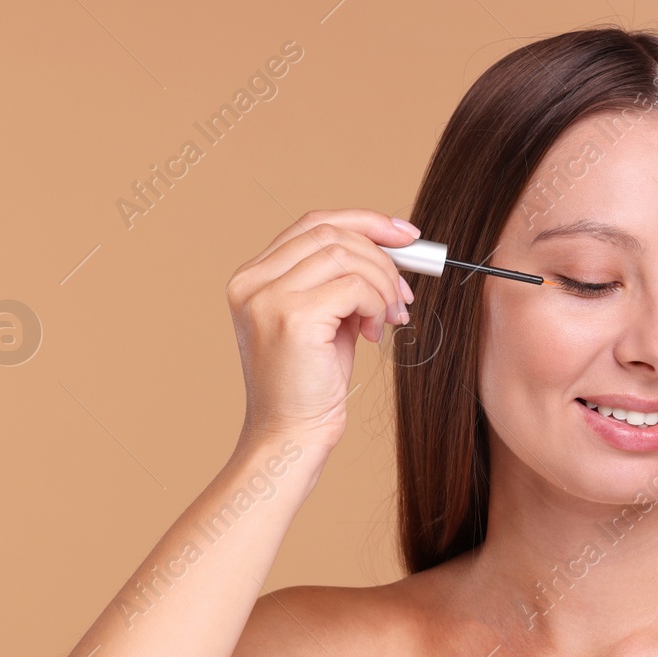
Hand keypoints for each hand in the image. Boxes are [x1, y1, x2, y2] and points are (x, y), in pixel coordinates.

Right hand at [226, 209, 419, 451]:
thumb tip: (393, 248)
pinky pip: (353, 286)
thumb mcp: (326, 320)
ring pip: (345, 255)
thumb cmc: (310, 385)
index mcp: (253, 276)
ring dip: (382, 284)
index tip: (405, 235)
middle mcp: (252, 281)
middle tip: (403, 293)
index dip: (365, 222)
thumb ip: (343, 281)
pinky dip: (375, 304)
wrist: (291, 435)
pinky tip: (374, 334)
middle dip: (381, 257)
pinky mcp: (291, 317)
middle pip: (331, 233)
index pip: (313, 224)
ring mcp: (267, 297)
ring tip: (389, 318)